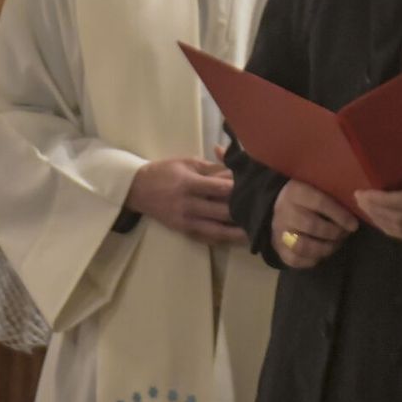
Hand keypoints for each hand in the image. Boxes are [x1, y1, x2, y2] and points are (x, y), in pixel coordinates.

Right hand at [125, 157, 245, 245]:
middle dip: (242, 211)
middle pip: (221, 211)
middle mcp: (188, 205)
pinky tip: (239, 239)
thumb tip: (237, 170)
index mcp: (189, 184)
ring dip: (238, 232)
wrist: (137, 189)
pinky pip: (207, 237)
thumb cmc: (165, 171)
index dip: (238, 189)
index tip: (256, 188)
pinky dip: (224, 238)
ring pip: (217, 229)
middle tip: (264, 211)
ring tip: (257, 231)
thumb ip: (213, 167)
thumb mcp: (188, 162)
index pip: (219, 188)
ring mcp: (185, 221)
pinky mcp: (183, 230)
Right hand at [271, 180, 359, 267]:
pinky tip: (323, 254)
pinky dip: (312, 260)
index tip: (354, 225)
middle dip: (334, 233)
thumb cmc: (308, 197)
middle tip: (345, 234)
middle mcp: (284, 211)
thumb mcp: (317, 188)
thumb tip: (360, 203)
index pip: (320, 203)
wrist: (278, 205)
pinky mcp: (277, 248)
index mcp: (296, 192)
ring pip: (303, 246)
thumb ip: (334, 194)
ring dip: (325, 248)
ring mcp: (278, 232)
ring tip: (336, 244)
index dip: (339, 215)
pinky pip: (295, 260)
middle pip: (312, 226)